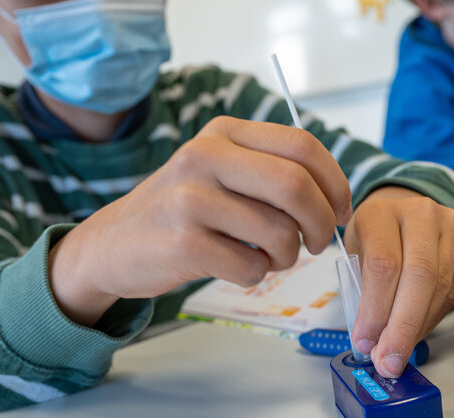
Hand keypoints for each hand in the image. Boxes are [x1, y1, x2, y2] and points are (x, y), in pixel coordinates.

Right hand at [49, 116, 352, 326]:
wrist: (112, 245)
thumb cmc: (183, 210)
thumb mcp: (222, 170)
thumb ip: (273, 171)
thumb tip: (338, 200)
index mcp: (224, 132)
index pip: (303, 146)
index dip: (335, 182)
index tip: (341, 210)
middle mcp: (204, 156)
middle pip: (296, 186)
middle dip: (322, 223)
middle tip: (319, 243)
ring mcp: (189, 198)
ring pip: (279, 232)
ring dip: (288, 255)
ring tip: (270, 256)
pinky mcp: (181, 243)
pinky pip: (251, 266)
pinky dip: (257, 274)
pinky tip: (238, 265)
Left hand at [344, 186, 453, 377]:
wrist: (401, 213)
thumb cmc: (373, 237)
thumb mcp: (355, 254)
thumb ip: (362, 290)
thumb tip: (372, 342)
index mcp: (381, 212)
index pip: (384, 264)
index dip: (376, 310)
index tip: (366, 342)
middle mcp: (421, 213)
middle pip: (419, 276)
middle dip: (403, 326)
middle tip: (389, 360)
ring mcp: (451, 223)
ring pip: (442, 285)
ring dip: (420, 326)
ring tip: (400, 348)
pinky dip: (436, 315)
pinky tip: (418, 328)